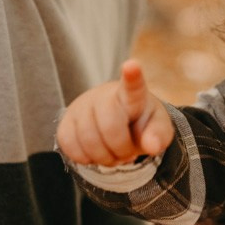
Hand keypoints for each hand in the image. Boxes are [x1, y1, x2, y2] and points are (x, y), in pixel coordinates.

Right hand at [57, 59, 173, 165]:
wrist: (117, 125)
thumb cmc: (140, 124)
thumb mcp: (157, 129)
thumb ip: (159, 136)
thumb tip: (152, 146)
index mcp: (132, 93)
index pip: (132, 84)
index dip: (132, 75)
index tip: (132, 65)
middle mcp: (103, 94)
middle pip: (109, 127)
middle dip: (122, 149)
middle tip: (129, 152)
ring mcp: (81, 106)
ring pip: (88, 140)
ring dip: (104, 158)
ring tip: (114, 153)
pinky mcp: (65, 121)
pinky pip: (70, 146)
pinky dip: (86, 158)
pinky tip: (96, 152)